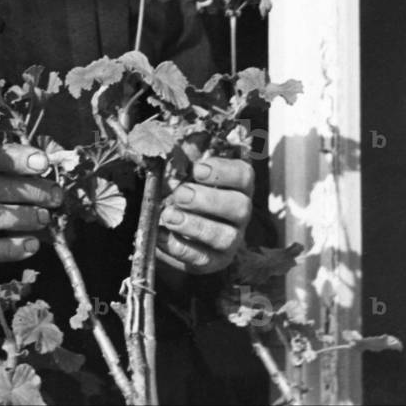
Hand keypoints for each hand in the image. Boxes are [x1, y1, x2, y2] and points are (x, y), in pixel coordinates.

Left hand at [156, 157, 253, 274]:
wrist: (175, 232)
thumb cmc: (183, 194)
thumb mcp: (183, 174)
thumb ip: (182, 161)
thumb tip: (172, 144)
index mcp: (236, 186)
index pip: (244, 175)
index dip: (223, 171)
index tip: (197, 169)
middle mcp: (239, 213)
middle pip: (240, 207)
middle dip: (209, 200)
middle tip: (180, 194)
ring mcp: (230, 240)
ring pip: (224, 236)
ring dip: (194, 225)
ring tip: (169, 216)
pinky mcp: (214, 261)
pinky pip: (202, 258)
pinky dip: (179, 247)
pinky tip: (161, 235)